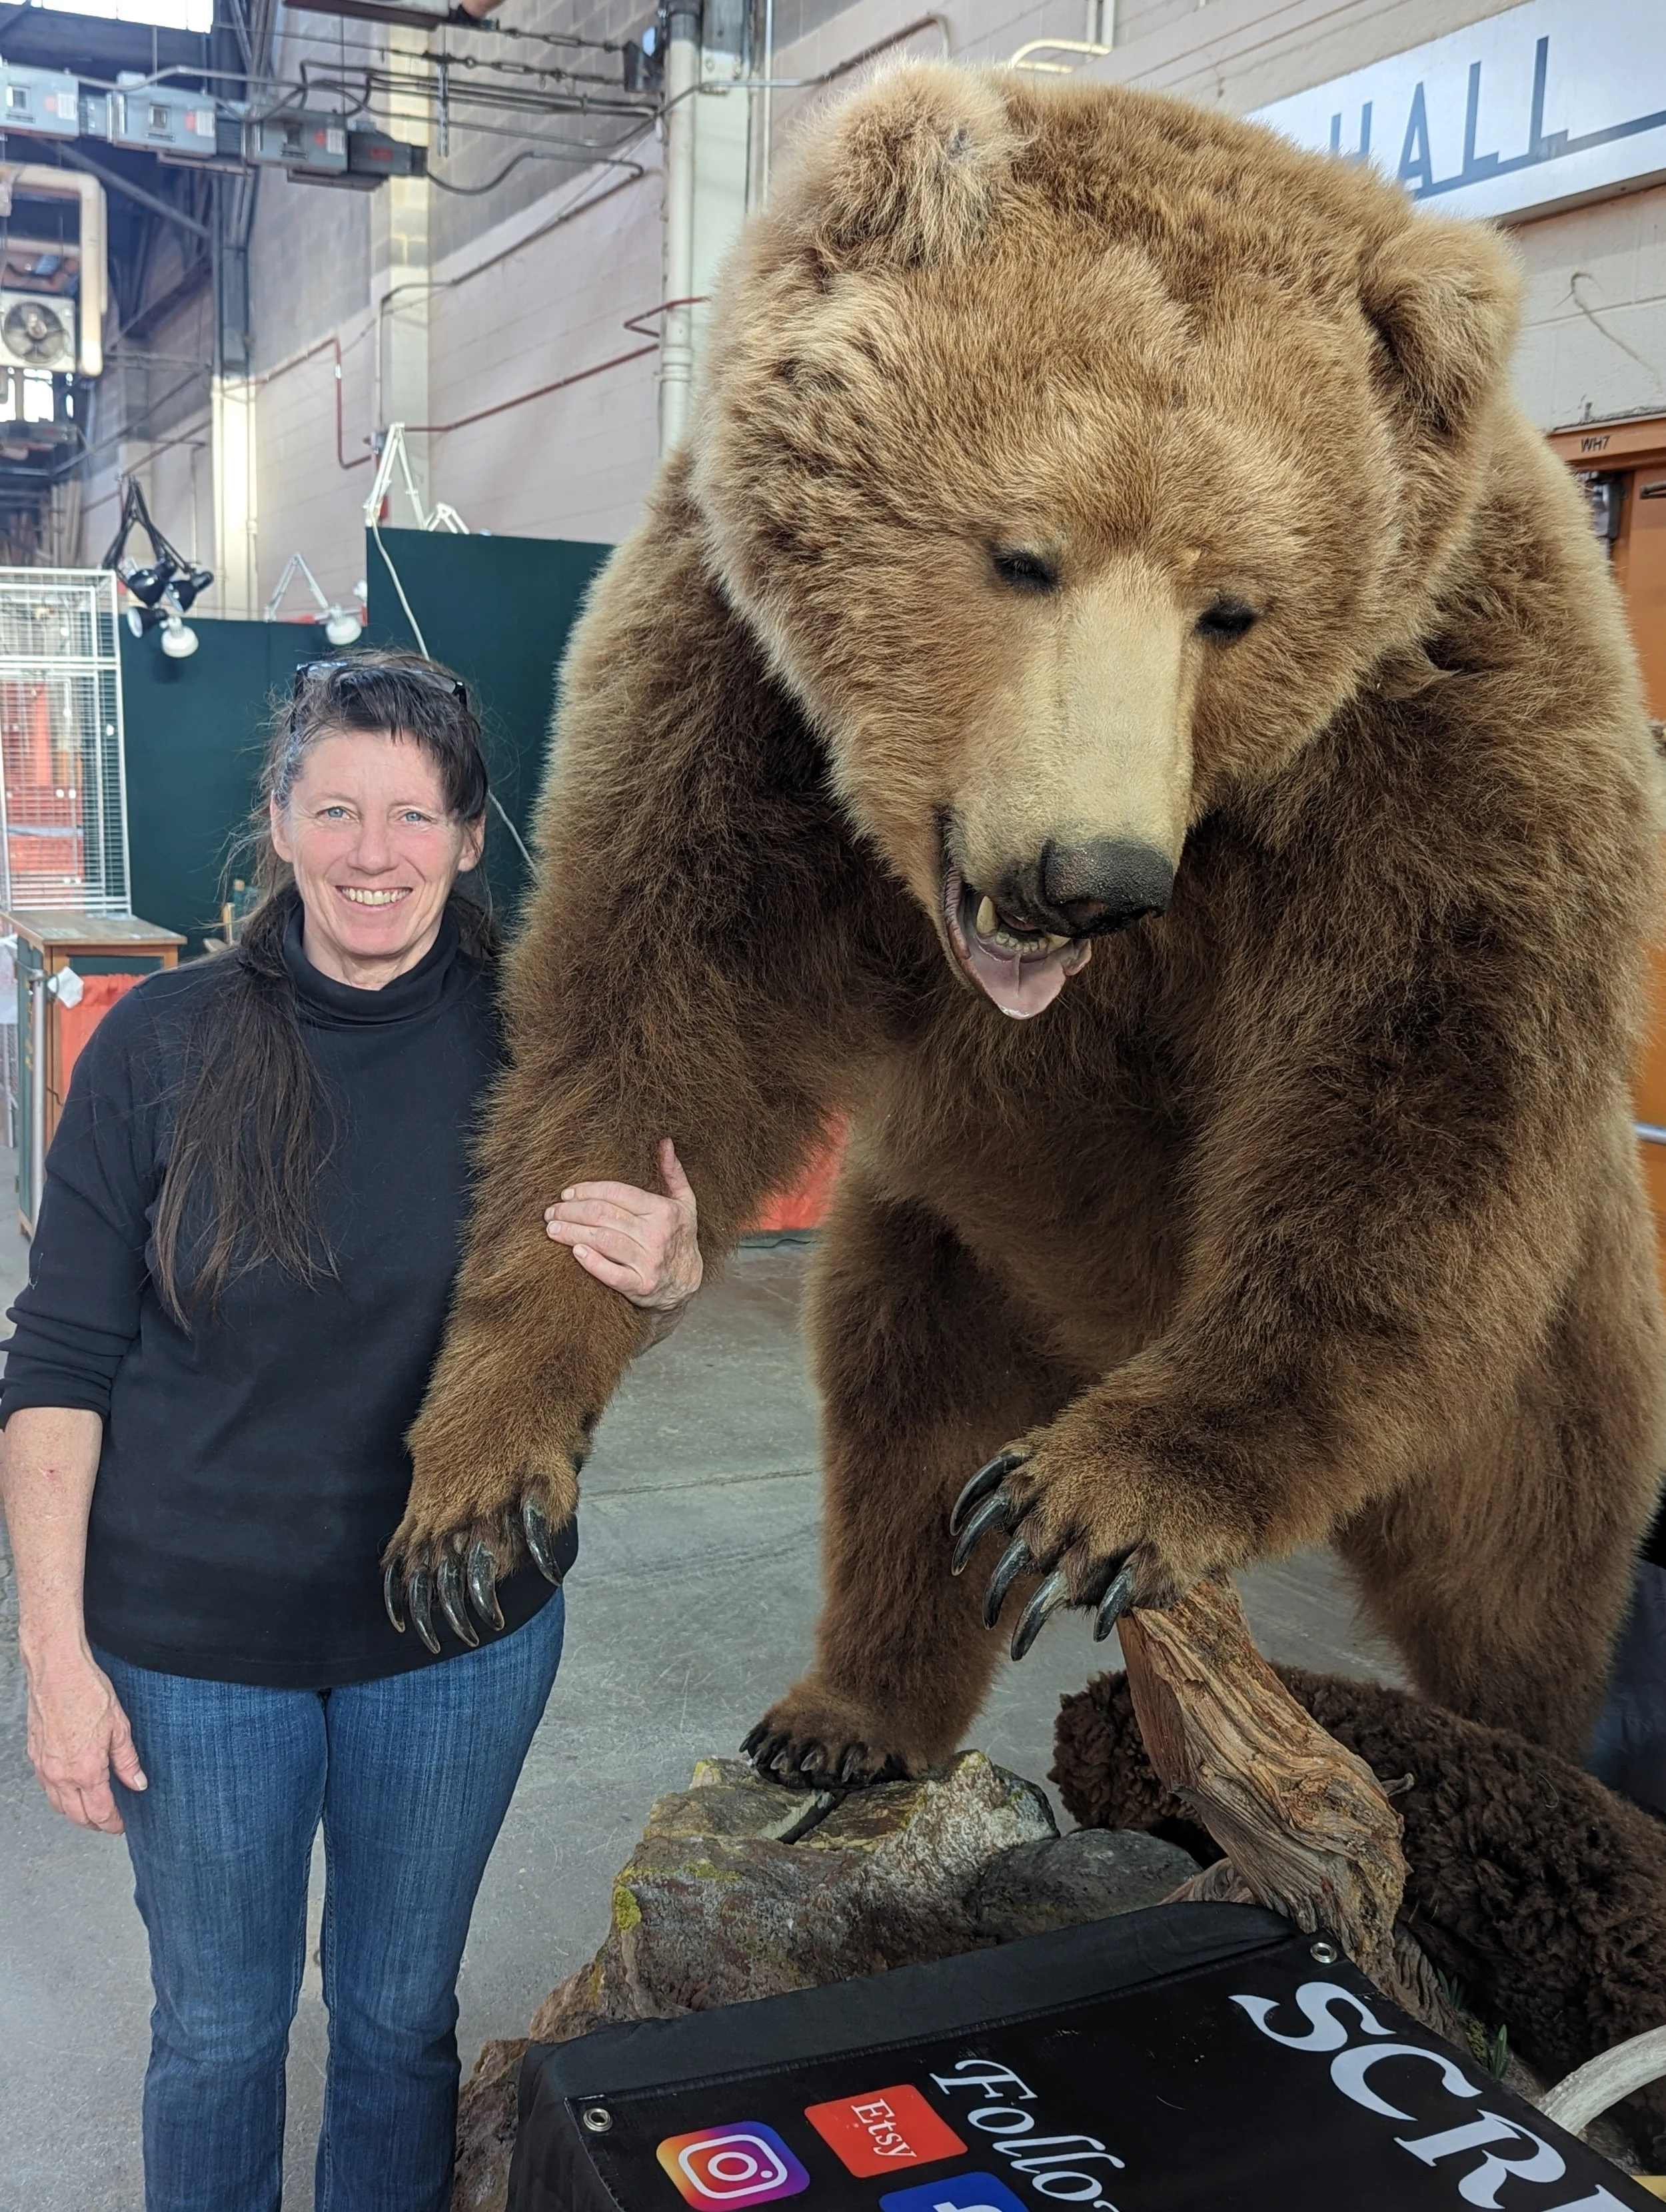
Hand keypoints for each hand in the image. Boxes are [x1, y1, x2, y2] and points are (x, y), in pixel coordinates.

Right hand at [24, 1645, 146, 1833]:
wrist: (57, 1671)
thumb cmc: (88, 1692)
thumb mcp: (120, 1727)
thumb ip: (128, 1761)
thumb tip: (138, 1783)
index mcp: (86, 1770)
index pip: (99, 1812)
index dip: (112, 1823)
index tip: (120, 1826)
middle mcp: (61, 1774)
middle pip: (76, 1815)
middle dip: (94, 1824)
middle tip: (108, 1823)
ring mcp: (44, 1766)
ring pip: (58, 1804)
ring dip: (75, 1812)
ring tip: (91, 1809)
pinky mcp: (35, 1755)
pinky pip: (46, 1787)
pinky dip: (59, 1795)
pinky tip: (70, 1788)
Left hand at [543, 1137, 703, 1311]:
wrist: (687, 1283)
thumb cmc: (679, 1237)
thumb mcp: (684, 1203)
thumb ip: (672, 1173)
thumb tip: (664, 1143)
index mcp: (663, 1210)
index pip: (617, 1193)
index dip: (588, 1190)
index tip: (567, 1193)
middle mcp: (657, 1234)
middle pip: (604, 1215)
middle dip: (572, 1211)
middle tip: (551, 1212)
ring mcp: (650, 1261)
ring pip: (603, 1240)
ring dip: (572, 1233)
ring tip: (552, 1230)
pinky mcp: (642, 1286)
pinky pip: (612, 1274)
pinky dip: (592, 1262)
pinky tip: (575, 1252)